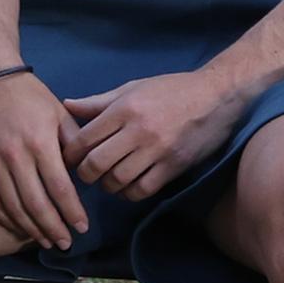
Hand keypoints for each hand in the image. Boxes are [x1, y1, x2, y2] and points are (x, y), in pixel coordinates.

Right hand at [0, 71, 88, 251]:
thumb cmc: (29, 96)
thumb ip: (74, 143)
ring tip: (45, 241)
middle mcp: (15, 156)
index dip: (71, 212)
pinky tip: (17, 227)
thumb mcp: (60, 113)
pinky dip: (4, 218)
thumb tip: (84, 173)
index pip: (59, 188)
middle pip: (35, 203)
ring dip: (30, 228)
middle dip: (53, 228)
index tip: (82, 227)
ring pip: (12, 206)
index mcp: (40, 143)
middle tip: (66, 243)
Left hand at [63, 71, 252, 201]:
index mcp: (124, 109)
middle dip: (85, 174)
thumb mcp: (132, 88)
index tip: (69, 160)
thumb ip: (98, 102)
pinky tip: (127, 187)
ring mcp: (158, 150)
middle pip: (97, 163)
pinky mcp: (175, 165)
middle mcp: (138, 131)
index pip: (84, 139)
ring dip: (107, 185)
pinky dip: (130, 193)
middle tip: (85, 175)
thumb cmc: (171, 89)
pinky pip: (144, 189)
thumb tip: (67, 105)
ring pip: (119, 179)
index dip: (70, 154)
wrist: (217, 95)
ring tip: (107, 180)